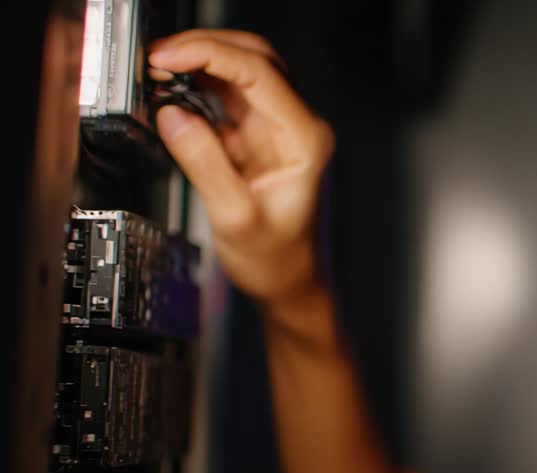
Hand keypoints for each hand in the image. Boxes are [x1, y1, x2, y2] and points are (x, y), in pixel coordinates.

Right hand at [149, 30, 334, 314]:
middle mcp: (296, 127)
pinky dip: (197, 90)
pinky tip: (172, 96)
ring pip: (239, 74)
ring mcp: (277, 130)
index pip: (259, 72)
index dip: (209, 54)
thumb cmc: (278, 260)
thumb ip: (204, 164)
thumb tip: (172, 117)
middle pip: (252, 60)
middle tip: (157, 59)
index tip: (167, 58)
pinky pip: (226, 99)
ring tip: (158, 75)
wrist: (290, 283)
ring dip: (198, 67)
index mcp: (304, 140)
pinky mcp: (256, 139)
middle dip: (203, 50)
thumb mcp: (235, 218)